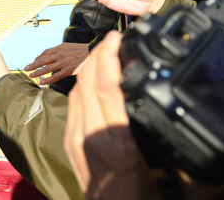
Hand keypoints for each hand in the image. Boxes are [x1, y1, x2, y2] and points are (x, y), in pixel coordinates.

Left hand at [25, 42, 88, 84]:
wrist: (93, 53)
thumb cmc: (81, 50)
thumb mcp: (68, 46)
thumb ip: (59, 50)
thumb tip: (50, 55)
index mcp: (60, 48)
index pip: (45, 53)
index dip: (37, 58)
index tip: (33, 62)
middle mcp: (60, 55)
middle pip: (43, 60)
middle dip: (33, 65)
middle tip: (26, 68)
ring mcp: (64, 63)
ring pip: (47, 68)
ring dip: (37, 72)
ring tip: (31, 75)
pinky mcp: (68, 70)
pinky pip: (56, 76)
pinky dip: (48, 79)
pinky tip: (42, 82)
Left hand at [64, 31, 159, 199]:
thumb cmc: (138, 193)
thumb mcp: (152, 159)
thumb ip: (146, 127)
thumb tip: (142, 92)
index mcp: (113, 138)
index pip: (104, 86)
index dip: (107, 57)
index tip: (115, 38)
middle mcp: (88, 135)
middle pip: (86, 82)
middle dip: (96, 56)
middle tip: (111, 41)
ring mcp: (75, 138)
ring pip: (77, 91)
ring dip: (88, 68)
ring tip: (103, 54)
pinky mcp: (70, 142)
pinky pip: (73, 105)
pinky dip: (83, 85)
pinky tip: (93, 79)